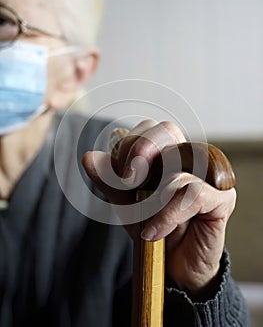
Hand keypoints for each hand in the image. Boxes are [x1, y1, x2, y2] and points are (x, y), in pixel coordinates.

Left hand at [82, 120, 235, 298]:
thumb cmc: (152, 228)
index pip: (147, 129)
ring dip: (153, 189)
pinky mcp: (222, 198)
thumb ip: (109, 180)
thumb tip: (89, 156)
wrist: (173, 267)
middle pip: (166, 130)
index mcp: (164, 154)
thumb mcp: (125, 204)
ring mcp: (207, 176)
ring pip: (181, 156)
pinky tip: (153, 232)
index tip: (120, 178)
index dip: (128, 146)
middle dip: (138, 152)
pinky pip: (193, 193)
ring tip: (143, 217)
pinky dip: (167, 214)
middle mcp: (187, 158)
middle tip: (127, 181)